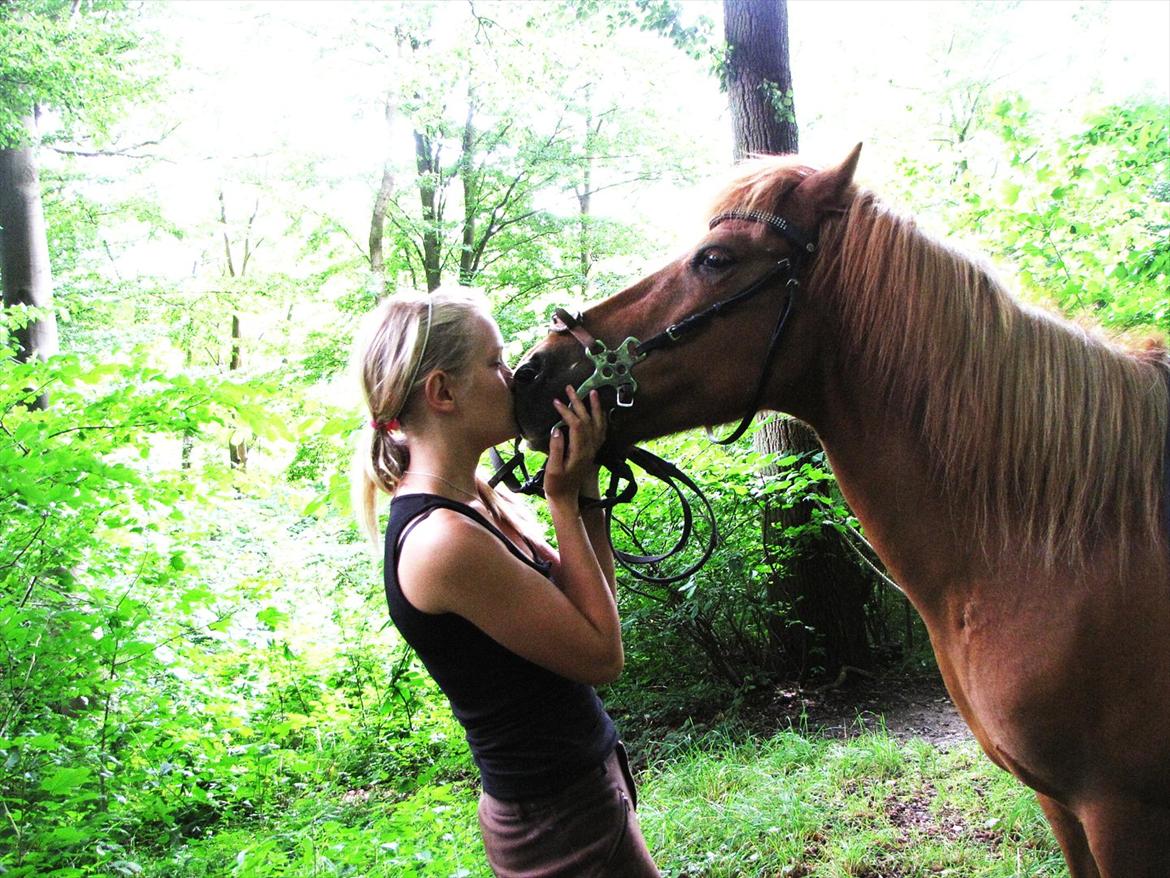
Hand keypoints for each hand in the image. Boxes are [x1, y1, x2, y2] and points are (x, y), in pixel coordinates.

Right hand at [544, 387, 605, 505]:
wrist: (566, 498)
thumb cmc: (556, 485)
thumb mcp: (552, 469)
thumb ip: (556, 450)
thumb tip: (557, 430)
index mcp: (579, 452)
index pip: (576, 425)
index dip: (567, 411)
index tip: (556, 402)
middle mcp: (590, 449)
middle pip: (588, 420)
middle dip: (579, 402)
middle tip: (571, 389)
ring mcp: (593, 451)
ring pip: (598, 425)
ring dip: (595, 408)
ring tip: (592, 392)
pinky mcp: (592, 452)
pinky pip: (601, 432)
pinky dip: (600, 419)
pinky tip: (598, 412)